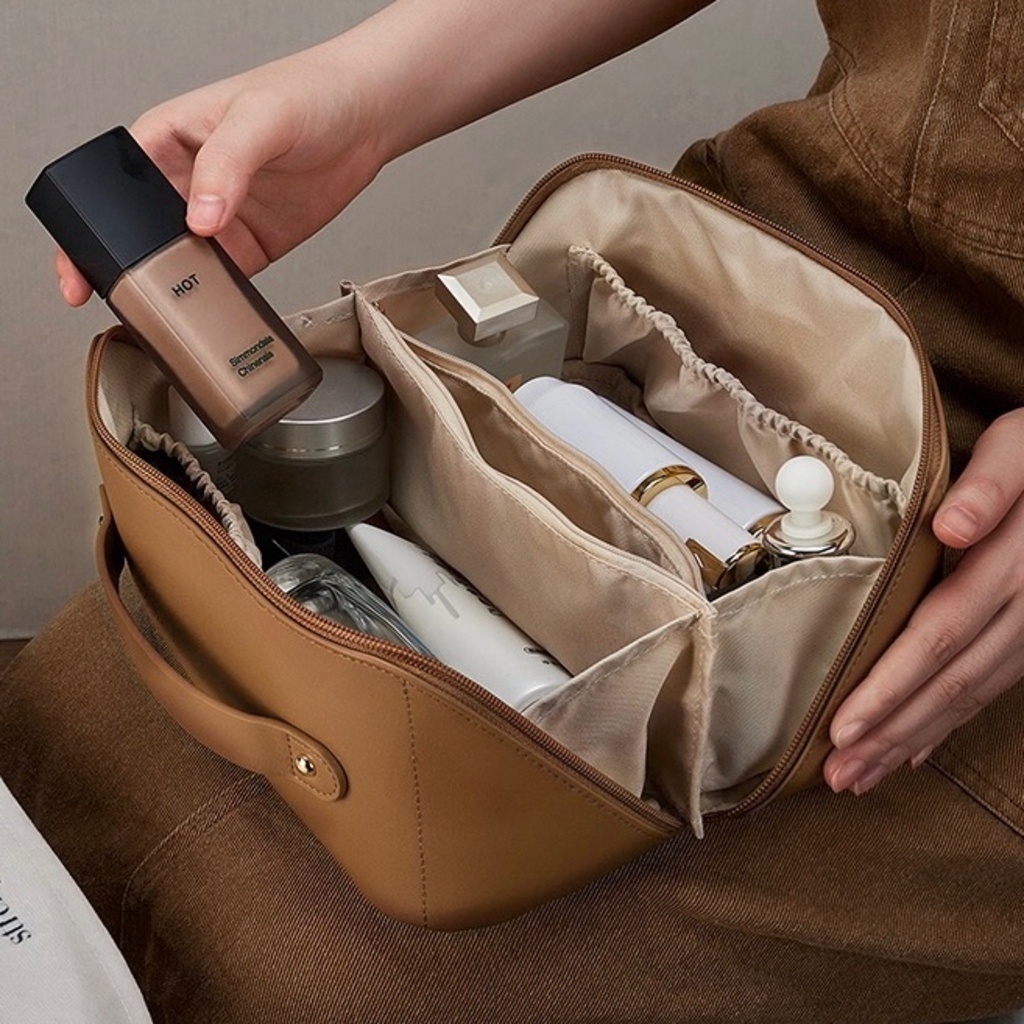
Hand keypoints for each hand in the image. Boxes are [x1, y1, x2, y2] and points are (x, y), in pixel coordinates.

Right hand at [56, 40, 385, 305]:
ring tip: (172, 314)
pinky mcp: (252, 245)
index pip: (111, 191)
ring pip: (182, 266)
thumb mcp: (259, 117)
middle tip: (128, 301)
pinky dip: (220, 300)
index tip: (82, 267)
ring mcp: (219, 219)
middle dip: (130, 271)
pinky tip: (218, 313)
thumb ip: (227, 164)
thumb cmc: (308, 93)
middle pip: (141, 238)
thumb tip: (199, 216)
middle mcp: (186, 184)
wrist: (367, 118)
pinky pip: (227, 282)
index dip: (91, 231)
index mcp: (165, 142)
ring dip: (176, 291)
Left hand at [824, 409, 1023, 794]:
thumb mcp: (1021, 447)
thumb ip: (992, 483)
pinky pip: (992, 687)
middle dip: (891, 734)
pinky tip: (917, 749)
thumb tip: (954, 526)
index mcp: (1013, 566)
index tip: (843, 726)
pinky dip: (950, 722)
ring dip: (914, 739)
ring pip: (970, 695)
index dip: (891, 684)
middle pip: (950, 682)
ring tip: (862, 777)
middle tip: (837, 777)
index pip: (940, 635)